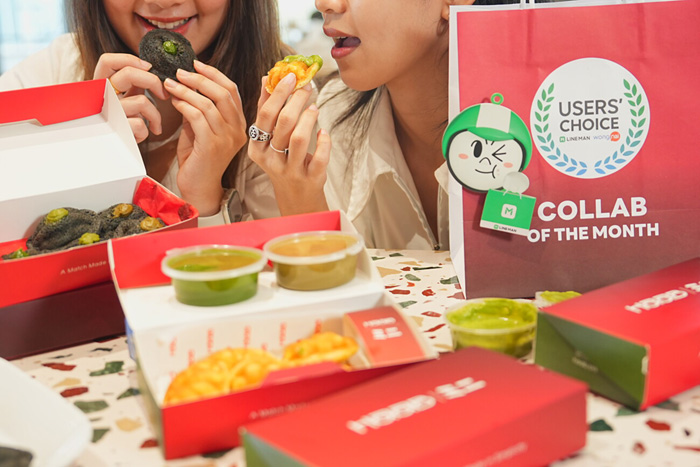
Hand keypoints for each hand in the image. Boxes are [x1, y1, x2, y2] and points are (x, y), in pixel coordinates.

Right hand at [93, 53, 167, 142]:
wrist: (108, 153)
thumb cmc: (119, 124)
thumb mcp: (122, 100)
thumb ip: (131, 85)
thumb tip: (149, 69)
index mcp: (101, 86)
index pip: (107, 61)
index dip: (130, 59)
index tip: (149, 67)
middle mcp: (101, 97)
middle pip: (128, 74)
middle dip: (154, 81)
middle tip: (164, 93)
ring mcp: (108, 112)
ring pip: (142, 101)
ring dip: (155, 115)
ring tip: (155, 124)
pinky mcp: (116, 129)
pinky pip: (141, 124)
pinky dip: (148, 131)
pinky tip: (144, 135)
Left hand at [163, 60, 246, 215]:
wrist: (198, 188)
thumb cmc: (198, 159)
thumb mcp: (201, 129)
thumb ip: (200, 109)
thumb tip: (186, 85)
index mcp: (239, 124)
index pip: (232, 90)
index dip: (214, 74)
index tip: (196, 64)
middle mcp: (238, 130)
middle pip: (223, 93)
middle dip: (199, 78)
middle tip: (179, 72)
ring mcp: (227, 138)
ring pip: (209, 103)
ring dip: (186, 91)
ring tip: (170, 85)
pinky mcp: (212, 146)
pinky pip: (198, 117)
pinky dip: (184, 106)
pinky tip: (174, 103)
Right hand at [248, 74, 330, 215]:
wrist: (296, 196)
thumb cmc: (282, 161)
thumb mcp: (269, 139)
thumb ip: (267, 110)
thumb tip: (268, 78)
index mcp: (257, 147)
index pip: (265, 115)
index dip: (278, 93)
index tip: (291, 76)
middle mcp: (271, 160)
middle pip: (283, 124)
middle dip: (296, 101)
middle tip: (306, 87)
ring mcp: (291, 170)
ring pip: (299, 139)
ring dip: (309, 118)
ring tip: (314, 107)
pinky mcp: (310, 178)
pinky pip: (319, 157)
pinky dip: (324, 142)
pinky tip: (324, 132)